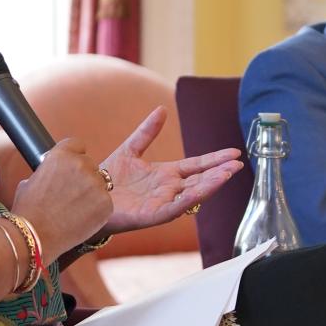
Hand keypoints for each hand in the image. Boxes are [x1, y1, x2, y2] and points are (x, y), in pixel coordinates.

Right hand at [10, 138, 113, 253]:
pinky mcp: (106, 203)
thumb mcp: (31, 180)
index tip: (71, 167)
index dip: (74, 155)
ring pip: (100, 184)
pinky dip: (97, 209)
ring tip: (74, 209)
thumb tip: (54, 172)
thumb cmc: (28, 210)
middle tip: (72, 194)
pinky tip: (82, 218)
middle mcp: (81, 165)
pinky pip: (105, 202)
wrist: (34, 235)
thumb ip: (49, 171)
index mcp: (61, 155)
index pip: (77, 145)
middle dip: (84, 176)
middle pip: (91, 164)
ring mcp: (96, 184)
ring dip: (92, 193)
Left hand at [98, 107, 244, 234]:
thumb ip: (147, 132)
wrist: (88, 197)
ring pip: (193, 195)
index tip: (234, 153)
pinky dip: (188, 201)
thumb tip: (162, 109)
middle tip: (238, 164)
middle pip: (200, 180)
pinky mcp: (151, 216)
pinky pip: (174, 208)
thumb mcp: (130, 150)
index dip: (215, 159)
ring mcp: (162, 203)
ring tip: (227, 174)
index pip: (197, 166)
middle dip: (220, 172)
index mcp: (166, 175)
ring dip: (210, 185)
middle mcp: (168, 190)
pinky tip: (201, 192)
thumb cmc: (107, 179)